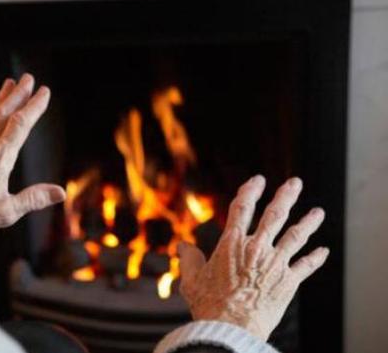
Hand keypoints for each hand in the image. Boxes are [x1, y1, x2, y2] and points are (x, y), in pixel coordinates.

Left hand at [0, 74, 65, 241]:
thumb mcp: (6, 212)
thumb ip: (34, 199)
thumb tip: (60, 192)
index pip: (20, 125)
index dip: (33, 107)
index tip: (44, 92)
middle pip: (3, 114)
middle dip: (18, 95)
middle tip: (28, 78)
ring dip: (0, 100)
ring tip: (9, 84)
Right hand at [178, 176, 328, 340]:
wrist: (232, 326)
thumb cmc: (210, 304)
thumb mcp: (192, 279)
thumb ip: (189, 259)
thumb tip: (183, 246)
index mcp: (232, 243)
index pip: (242, 207)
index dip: (250, 190)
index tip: (258, 180)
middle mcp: (257, 248)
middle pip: (275, 214)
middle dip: (286, 196)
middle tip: (295, 183)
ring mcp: (276, 263)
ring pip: (296, 235)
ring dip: (309, 222)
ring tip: (318, 212)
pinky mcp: (289, 281)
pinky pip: (306, 265)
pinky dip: (316, 257)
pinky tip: (323, 250)